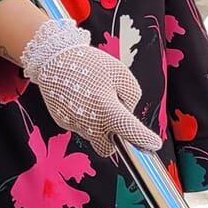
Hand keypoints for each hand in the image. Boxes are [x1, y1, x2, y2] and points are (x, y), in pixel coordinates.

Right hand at [16, 19, 161, 157]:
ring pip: (93, 136)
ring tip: (95, 98)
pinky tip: (82, 99)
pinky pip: (80, 126)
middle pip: (107, 148)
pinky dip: (85, 118)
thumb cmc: (91, 63)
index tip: (153, 144)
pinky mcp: (62, 122)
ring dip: (99, 125)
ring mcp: (74, 124)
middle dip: (114, 139)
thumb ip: (131, 97)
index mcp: (106, 108)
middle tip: (116, 118)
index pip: (130, 132)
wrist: (55, 59)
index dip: (144, 139)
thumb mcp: (121, 74)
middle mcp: (89, 122)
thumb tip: (126, 113)